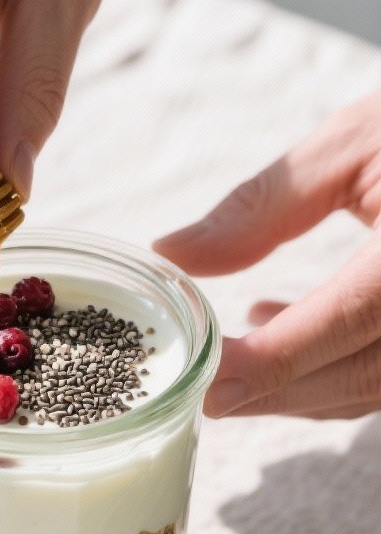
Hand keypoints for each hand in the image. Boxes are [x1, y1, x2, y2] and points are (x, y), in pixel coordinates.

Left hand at [154, 93, 380, 418]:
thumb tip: (172, 252)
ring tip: (238, 347)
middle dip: (272, 392)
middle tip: (203, 385)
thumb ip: (264, 205)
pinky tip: (279, 331)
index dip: (275, 361)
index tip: (207, 379)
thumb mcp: (356, 141)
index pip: (349, 319)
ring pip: (370, 391)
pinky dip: (330, 375)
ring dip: (296, 389)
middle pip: (357, 376)